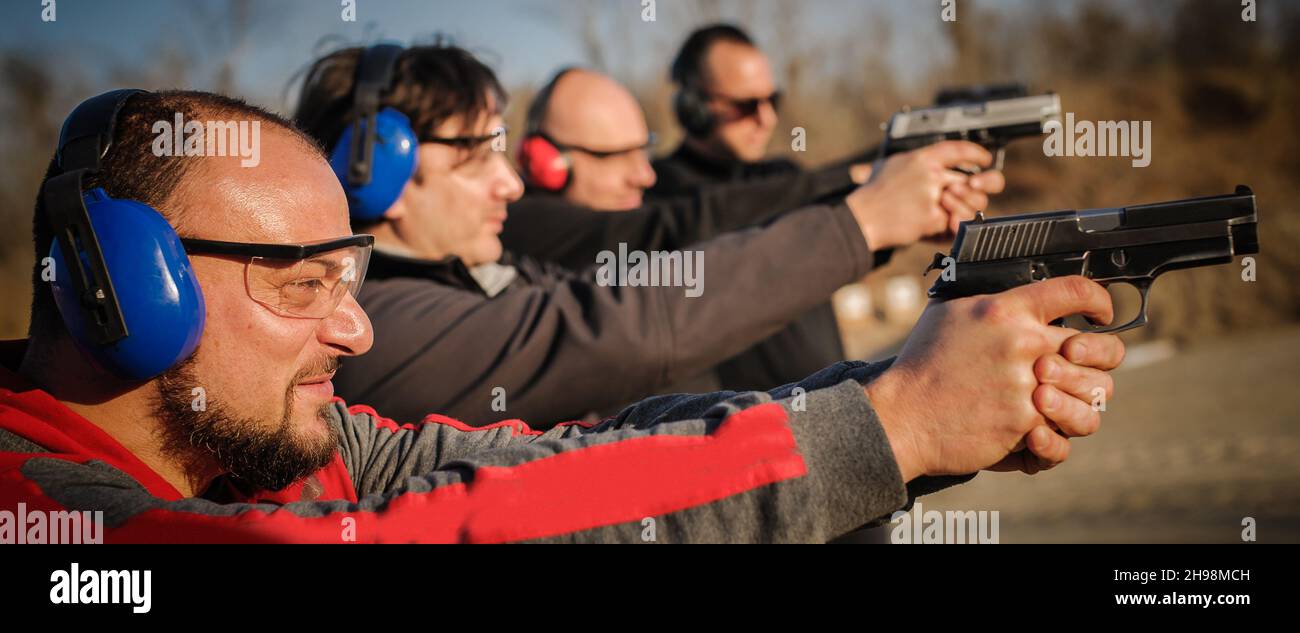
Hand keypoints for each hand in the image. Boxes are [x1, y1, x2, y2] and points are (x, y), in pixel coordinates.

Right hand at [844, 141, 1005, 250]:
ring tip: (947, 212)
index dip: (976, 154)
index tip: (985, 159)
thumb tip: (933, 162)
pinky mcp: (933, 218)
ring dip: (963, 210)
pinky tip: (941, 226)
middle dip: (983, 187)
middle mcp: (931, 174)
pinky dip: (950, 229)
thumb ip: (915, 163)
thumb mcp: (891, 165)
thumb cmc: (872, 195)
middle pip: (975, 180)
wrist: (861, 219)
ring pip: (970, 204)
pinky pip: (955, 225)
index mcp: (921, 158)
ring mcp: (933, 197)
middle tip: (976, 190)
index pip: (958, 150)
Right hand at [863, 276, 1121, 480]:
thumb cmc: (921, 364)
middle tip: (1087, 365)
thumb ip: (987, 297)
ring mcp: (1028, 387)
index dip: (1100, 299)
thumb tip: (1009, 285)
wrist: (901, 415)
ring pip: (1095, 394)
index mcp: (1006, 310)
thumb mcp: (948, 312)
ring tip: (1063, 402)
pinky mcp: (1025, 425)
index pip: (1075, 291)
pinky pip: (1066, 436)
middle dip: (1102, 358)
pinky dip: (1056, 440)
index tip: (1100, 312)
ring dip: (1085, 400)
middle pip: (1101, 348)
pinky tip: (1041, 433)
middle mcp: (1024, 345)